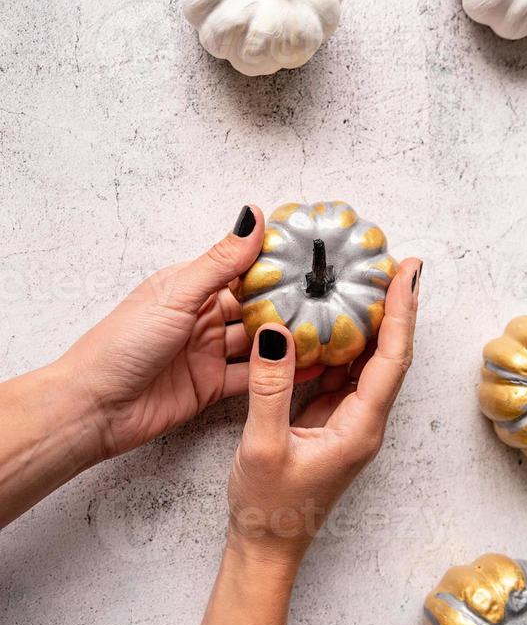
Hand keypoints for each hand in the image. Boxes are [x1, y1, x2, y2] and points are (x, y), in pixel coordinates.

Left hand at [58, 206, 320, 461]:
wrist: (95, 408)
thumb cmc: (121, 345)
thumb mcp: (176, 294)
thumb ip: (220, 261)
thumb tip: (252, 217)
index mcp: (189, 286)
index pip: (240, 267)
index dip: (274, 262)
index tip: (312, 255)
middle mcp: (201, 316)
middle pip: (254, 304)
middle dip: (288, 301)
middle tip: (332, 296)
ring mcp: (208, 352)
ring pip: (257, 340)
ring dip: (286, 336)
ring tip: (328, 329)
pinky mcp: (212, 385)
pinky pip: (253, 376)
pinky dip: (279, 372)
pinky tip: (308, 366)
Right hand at [227, 257, 421, 570]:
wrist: (266, 545)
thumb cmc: (268, 506)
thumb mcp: (263, 445)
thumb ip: (270, 388)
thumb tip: (276, 331)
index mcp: (360, 428)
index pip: (392, 358)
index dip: (402, 311)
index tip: (407, 272)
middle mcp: (365, 422)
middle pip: (391, 355)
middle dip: (397, 307)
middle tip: (392, 263)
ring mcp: (351, 421)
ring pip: (370, 362)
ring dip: (373, 322)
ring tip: (368, 281)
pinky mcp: (333, 422)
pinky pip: (346, 374)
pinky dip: (344, 343)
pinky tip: (332, 320)